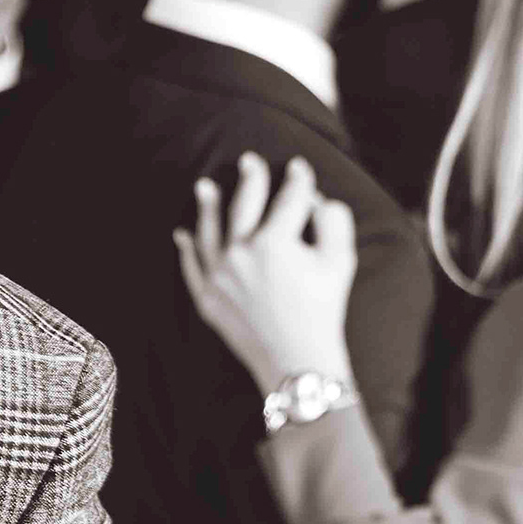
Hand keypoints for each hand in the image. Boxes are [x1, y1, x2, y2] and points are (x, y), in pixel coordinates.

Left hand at [173, 151, 357, 397]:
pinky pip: (192, 268)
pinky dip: (186, 250)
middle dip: (250, 179)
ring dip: (207, 206)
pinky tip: (182, 234)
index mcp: (273, 242)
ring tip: (205, 186)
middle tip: (249, 161)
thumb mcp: (340, 262)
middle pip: (244, 205)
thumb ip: (333, 221)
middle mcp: (239, 254)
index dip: (297, 181)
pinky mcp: (206, 299)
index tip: (299, 168)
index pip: (287, 200)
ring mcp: (218, 277)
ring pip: (209, 231)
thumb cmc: (323, 311)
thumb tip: (316, 199)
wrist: (297, 362)